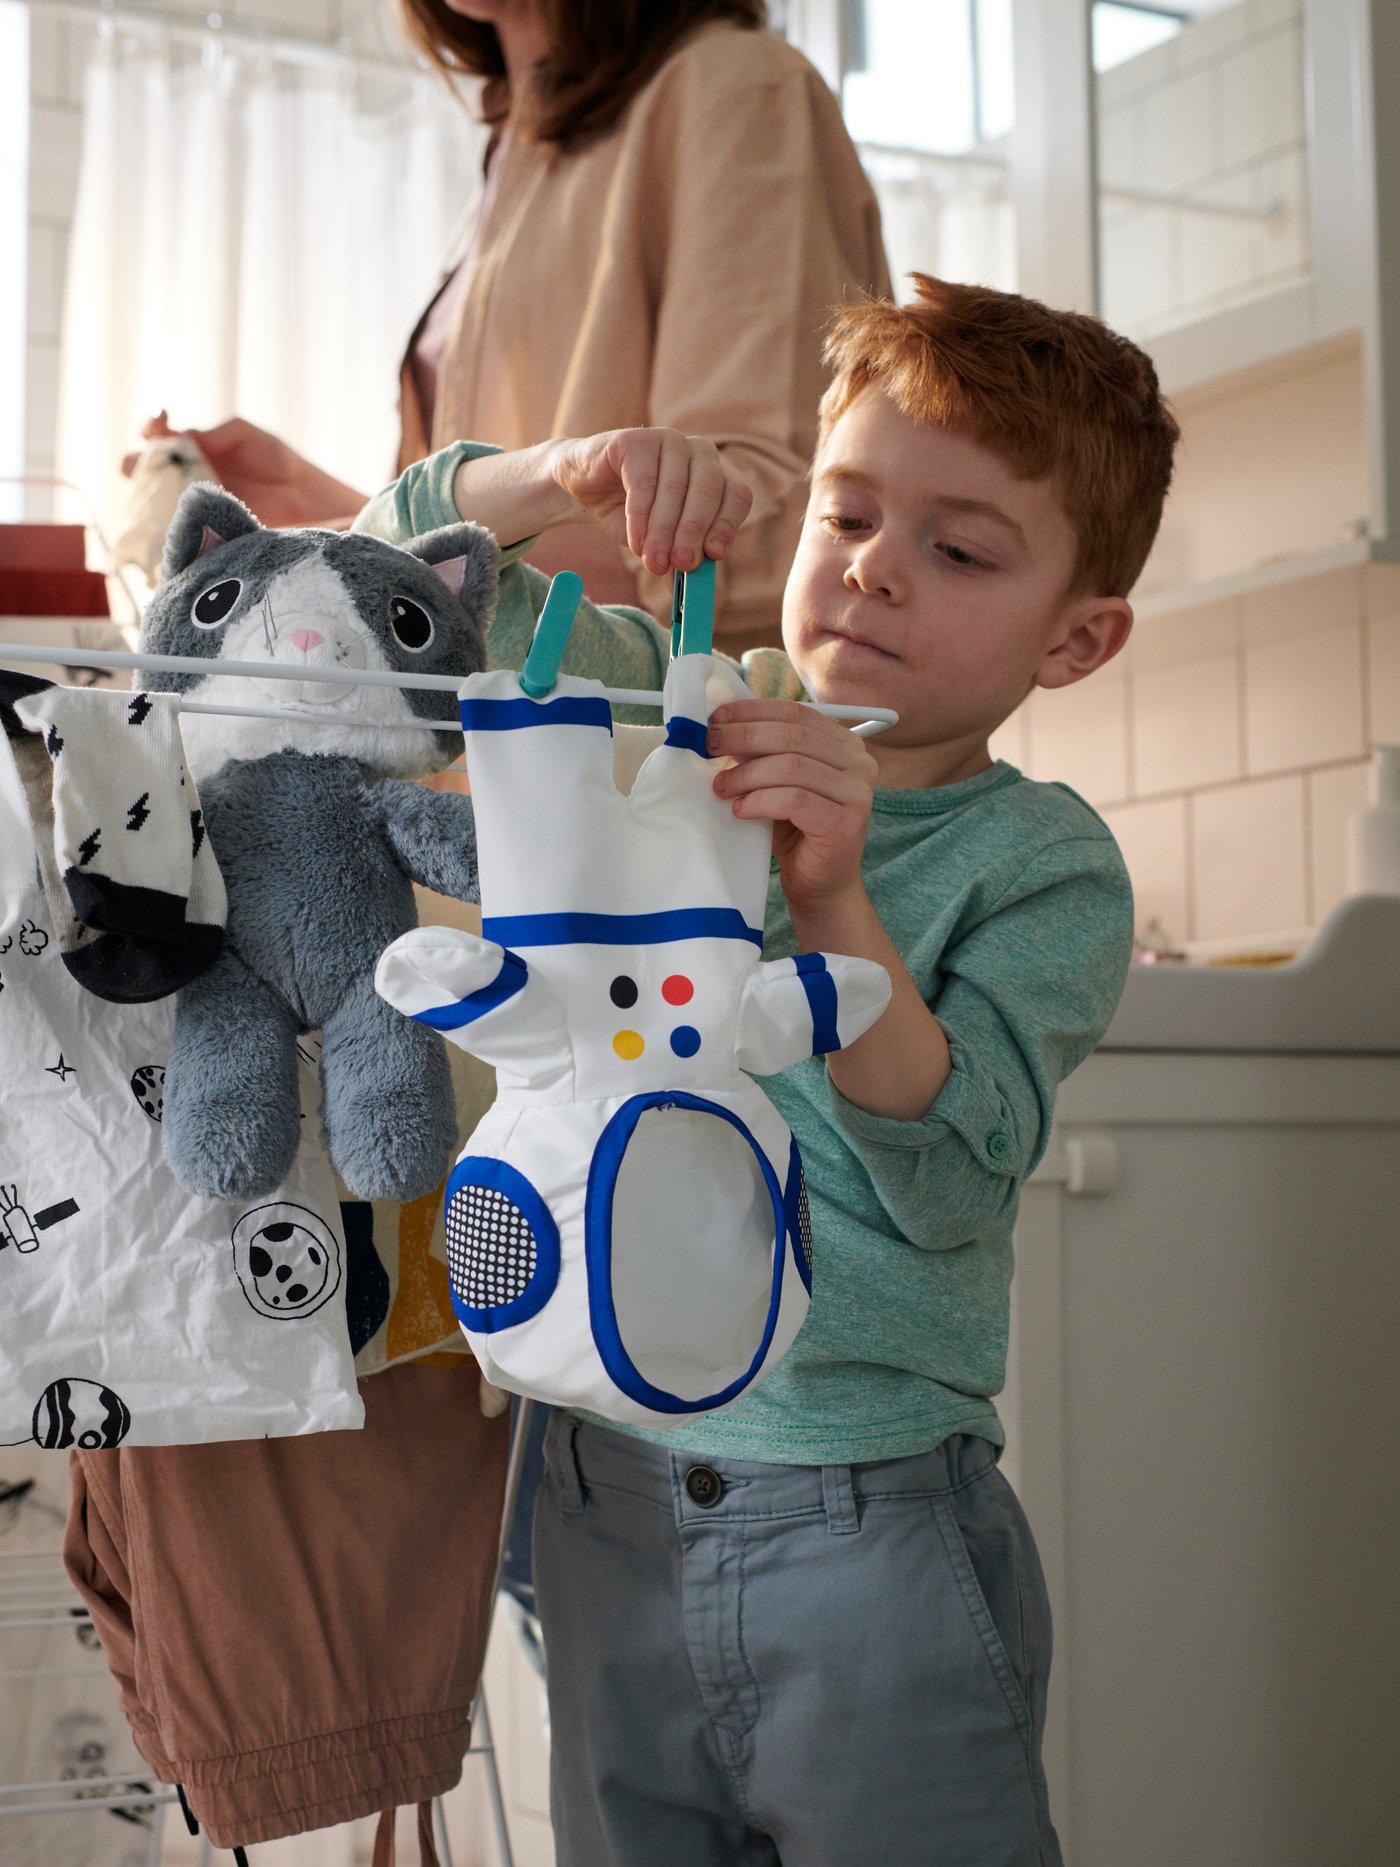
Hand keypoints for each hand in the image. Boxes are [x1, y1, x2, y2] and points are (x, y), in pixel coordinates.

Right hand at [121, 413, 363, 526]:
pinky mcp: (204, 526)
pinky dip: (169, 523)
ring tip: (155, 491)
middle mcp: (186, 474)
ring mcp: (193, 502)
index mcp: (193, 447)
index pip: (158, 435)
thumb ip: (215, 434)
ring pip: (156, 501)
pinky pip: (178, 526)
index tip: (156, 426)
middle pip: (145, 469)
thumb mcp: (243, 435)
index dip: (151, 428)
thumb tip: (187, 437)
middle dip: (137, 464)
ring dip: (148, 496)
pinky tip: (172, 519)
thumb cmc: (274, 459)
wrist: (302, 496)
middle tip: (140, 465)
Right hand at [549, 428, 752, 576]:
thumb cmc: (629, 513)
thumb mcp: (658, 543)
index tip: (715, 555)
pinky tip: (635, 541)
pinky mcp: (635, 440)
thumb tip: (692, 595)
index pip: (735, 496)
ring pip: (674, 489)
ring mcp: (668, 441)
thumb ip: (677, 562)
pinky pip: (643, 481)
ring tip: (652, 562)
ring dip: (664, 531)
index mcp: (714, 476)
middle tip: (682, 565)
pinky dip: (640, 516)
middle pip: (707, 491)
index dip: (727, 525)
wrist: (584, 489)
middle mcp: (698, 453)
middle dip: (693, 533)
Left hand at [706, 699, 876, 912]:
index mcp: (844, 743)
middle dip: (744, 737)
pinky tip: (741, 810)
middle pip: (792, 736)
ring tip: (721, 787)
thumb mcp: (776, 781)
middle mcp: (859, 762)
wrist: (820, 883)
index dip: (752, 712)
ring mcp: (857, 792)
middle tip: (710, 747)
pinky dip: (761, 801)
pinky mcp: (845, 822)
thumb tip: (721, 727)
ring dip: (747, 774)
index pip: (795, 713)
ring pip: (792, 766)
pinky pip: (794, 800)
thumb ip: (763, 753)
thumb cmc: (795, 831)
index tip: (717, 718)